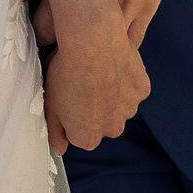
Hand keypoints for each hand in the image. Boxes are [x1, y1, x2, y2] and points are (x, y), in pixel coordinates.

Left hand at [25, 0, 192, 51]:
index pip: (45, 28)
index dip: (36, 33)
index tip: (33, 33)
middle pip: (71, 45)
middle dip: (59, 47)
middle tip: (54, 45)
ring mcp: (126, 8)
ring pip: (103, 50)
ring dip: (90, 54)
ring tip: (79, 54)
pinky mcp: (146, 10)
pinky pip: (131, 46)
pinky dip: (118, 53)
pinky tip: (107, 52)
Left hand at [42, 0, 150, 154]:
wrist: (92, 44)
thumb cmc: (67, 72)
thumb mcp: (51, 106)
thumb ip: (56, 132)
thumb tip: (59, 148)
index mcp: (87, 138)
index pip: (81, 136)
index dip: (75, 118)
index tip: (69, 102)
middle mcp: (112, 129)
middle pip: (104, 125)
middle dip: (97, 111)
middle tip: (84, 86)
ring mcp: (129, 110)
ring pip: (121, 107)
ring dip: (113, 96)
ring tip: (98, 74)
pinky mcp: (142, 90)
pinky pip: (133, 89)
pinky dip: (126, 81)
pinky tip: (113, 66)